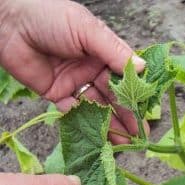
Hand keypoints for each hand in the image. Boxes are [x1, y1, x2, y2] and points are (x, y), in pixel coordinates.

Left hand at [0, 0, 146, 143]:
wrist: (8, 22)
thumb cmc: (50, 16)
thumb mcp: (87, 30)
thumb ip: (114, 51)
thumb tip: (142, 68)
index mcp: (103, 53)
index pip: (124, 79)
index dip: (134, 96)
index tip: (146, 112)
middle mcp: (92, 69)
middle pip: (112, 97)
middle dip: (126, 115)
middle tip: (138, 135)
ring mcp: (75, 82)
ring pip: (96, 107)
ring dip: (108, 124)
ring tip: (123, 142)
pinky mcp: (57, 94)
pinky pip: (73, 111)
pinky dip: (84, 122)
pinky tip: (97, 135)